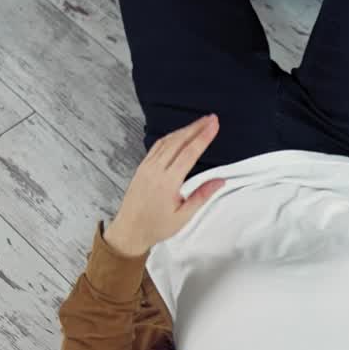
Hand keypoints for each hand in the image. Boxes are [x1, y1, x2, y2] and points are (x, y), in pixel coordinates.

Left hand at [104, 115, 224, 256]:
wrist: (129, 230)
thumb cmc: (155, 226)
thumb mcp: (183, 217)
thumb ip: (201, 196)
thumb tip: (219, 181)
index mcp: (167, 182)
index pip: (189, 153)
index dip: (203, 136)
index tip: (214, 125)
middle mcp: (155, 170)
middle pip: (179, 141)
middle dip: (196, 127)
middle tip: (211, 118)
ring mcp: (146, 167)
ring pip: (167, 141)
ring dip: (184, 130)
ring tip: (199, 123)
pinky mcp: (142, 167)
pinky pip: (157, 146)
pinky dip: (171, 137)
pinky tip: (179, 134)